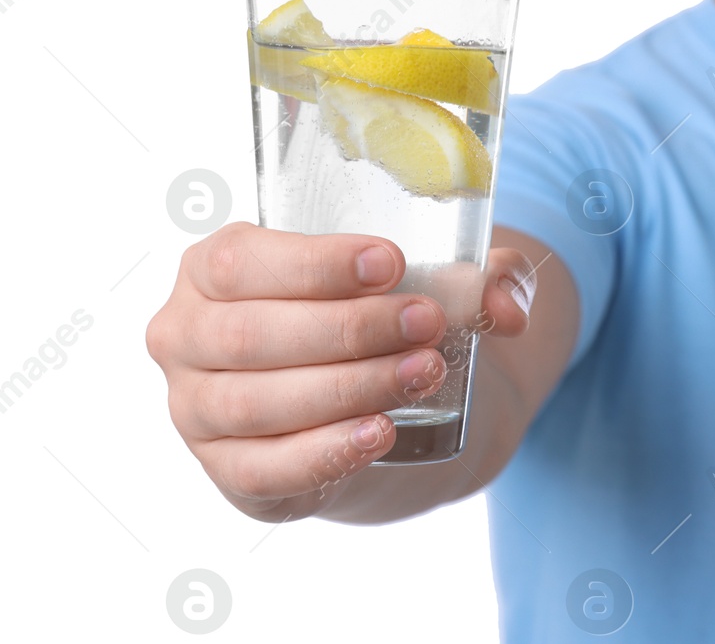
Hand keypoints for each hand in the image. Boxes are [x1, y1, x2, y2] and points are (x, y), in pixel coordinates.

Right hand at [145, 222, 535, 520]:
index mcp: (214, 267)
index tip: (390, 263)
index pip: (242, 263)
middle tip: (425, 322)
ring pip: (259, 403)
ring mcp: (195, 408)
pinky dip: (323, 451)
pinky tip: (379, 433)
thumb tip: (511, 305)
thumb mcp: (415, 276)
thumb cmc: (369, 310)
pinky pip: (262, 470)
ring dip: (350, 387)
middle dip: (349, 329)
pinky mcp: (225, 469)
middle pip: (253, 335)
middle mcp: (186, 334)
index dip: (315, 264)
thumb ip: (475, 277)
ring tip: (423, 373)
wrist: (355, 392)